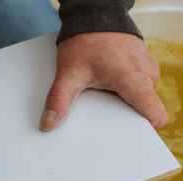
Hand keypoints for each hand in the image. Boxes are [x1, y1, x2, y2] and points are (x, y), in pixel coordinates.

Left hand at [40, 32, 166, 130]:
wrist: (94, 15)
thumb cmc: (86, 41)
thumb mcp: (69, 73)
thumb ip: (59, 100)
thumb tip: (48, 124)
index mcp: (135, 80)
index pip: (154, 115)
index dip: (144, 131)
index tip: (126, 141)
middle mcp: (147, 76)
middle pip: (142, 111)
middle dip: (123, 119)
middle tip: (101, 120)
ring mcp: (147, 70)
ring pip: (139, 99)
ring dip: (121, 104)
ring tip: (101, 99)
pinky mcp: (142, 66)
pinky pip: (136, 87)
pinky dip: (122, 92)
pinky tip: (105, 88)